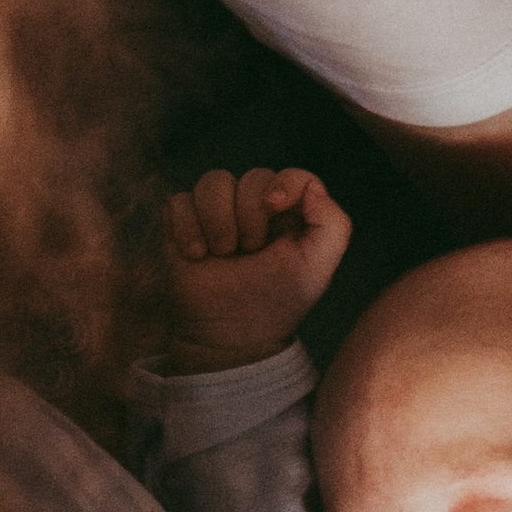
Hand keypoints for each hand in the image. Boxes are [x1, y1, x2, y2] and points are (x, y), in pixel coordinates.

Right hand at [164, 166, 353, 368]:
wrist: (230, 334)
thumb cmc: (275, 301)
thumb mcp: (317, 268)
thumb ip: (333, 225)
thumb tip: (312, 187)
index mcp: (292, 216)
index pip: (294, 176)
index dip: (285, 184)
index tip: (273, 206)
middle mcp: (257, 209)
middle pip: (252, 177)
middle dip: (249, 215)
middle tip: (250, 251)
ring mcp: (219, 213)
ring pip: (213, 182)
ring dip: (217, 220)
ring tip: (221, 254)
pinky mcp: (185, 223)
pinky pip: (179, 201)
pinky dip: (186, 227)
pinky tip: (196, 255)